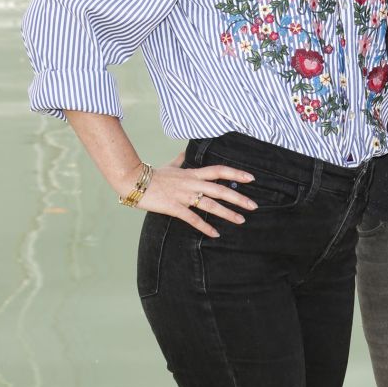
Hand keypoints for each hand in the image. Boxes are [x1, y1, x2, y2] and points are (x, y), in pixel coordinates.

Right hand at [133, 160, 257, 238]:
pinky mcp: (174, 207)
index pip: (219, 171)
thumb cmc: (152, 174)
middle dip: (238, 198)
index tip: (251, 178)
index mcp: (192, 173)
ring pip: (210, 204)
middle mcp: (191, 183)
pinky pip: (193, 218)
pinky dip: (205, 227)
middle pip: (220, 189)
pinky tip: (215, 234)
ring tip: (241, 220)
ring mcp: (183, 196)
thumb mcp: (169, 165)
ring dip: (227, 213)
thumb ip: (180, 160)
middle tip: (254, 205)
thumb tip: (184, 152)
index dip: (236, 174)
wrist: (133, 180)